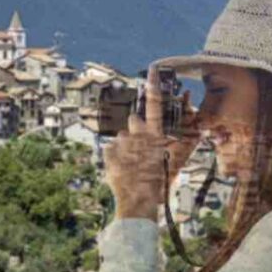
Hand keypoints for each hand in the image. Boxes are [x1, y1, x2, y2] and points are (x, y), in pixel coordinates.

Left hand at [103, 66, 200, 219]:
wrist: (139, 203)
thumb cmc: (153, 186)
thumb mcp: (162, 164)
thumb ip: (152, 146)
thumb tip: (144, 138)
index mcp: (158, 138)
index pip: (157, 107)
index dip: (154, 87)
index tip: (153, 69)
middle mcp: (141, 136)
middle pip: (133, 120)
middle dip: (133, 129)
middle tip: (136, 149)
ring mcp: (123, 143)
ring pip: (121, 137)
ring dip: (123, 147)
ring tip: (129, 166)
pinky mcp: (110, 151)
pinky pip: (110, 148)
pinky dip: (113, 158)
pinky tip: (120, 170)